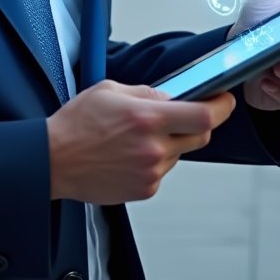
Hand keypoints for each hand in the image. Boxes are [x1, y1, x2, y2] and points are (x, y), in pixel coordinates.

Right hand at [47, 80, 235, 203]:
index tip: (224, 100)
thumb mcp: (109, 90)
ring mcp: (151, 172)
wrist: (54, 161)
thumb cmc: (76, 125)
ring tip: (136, 136)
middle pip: (200, 136)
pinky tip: (130, 153)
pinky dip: (155, 159)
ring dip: (170, 141)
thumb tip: (170, 96)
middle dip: (197, 122)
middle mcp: (153, 148)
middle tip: (181, 114)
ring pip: (179, 153)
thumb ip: (146, 92)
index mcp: (146, 118)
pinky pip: (163, 169)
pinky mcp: (145, 189)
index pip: (203, 116)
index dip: (221, 107)